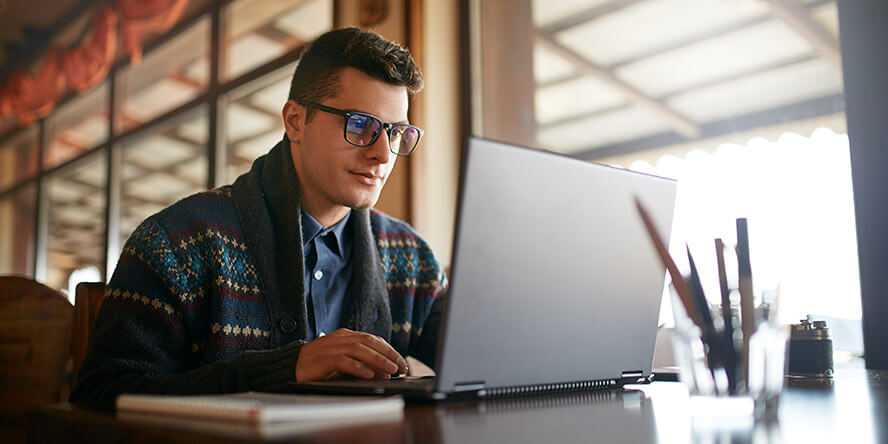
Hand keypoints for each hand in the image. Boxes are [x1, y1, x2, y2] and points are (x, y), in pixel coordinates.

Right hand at [294, 328, 408, 381]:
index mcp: (345, 335)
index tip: (402, 362)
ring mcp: (331, 347)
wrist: (291, 366)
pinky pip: (343, 361)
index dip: (389, 350)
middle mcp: (340, 338)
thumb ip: (361, 363)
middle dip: (388, 355)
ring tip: (391, 370)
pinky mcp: (323, 359)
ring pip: (359, 350)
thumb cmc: (319, 365)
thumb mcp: (343, 361)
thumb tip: (384, 372)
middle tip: (402, 367)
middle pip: (369, 342)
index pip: (373, 339)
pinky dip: (358, 367)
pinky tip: (368, 374)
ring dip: (378, 360)